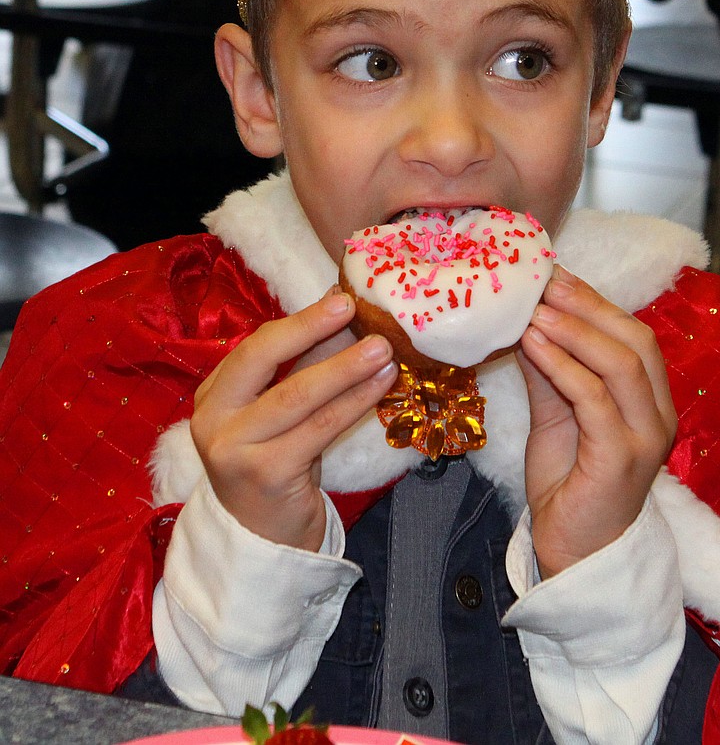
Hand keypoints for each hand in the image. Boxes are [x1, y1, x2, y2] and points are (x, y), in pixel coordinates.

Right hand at [190, 290, 396, 550]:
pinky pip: (318, 428)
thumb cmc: (277, 469)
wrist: (264, 544)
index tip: (339, 300)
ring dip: (344, 367)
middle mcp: (213, 420)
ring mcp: (234, 449)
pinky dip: (354, 402)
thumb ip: (305, 366)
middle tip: (352, 308)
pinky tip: (382, 386)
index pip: (254, 348)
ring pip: (297, 395)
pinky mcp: (266, 475)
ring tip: (382, 349)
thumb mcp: (283, 414)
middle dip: (310, 329)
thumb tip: (343, 314)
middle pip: (263, 360)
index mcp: (213, 397)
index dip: (298, 322)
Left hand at [518, 266, 675, 577]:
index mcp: (650, 401)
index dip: (595, 300)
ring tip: (535, 309)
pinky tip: (533, 345)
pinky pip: (594, 399)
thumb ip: (550, 370)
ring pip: (622, 364)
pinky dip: (563, 365)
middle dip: (588, 305)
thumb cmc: (568, 485)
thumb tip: (528, 319)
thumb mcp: (557, 414)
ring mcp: (646, 438)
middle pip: (636, 341)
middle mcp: (659, 415)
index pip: (634, 335)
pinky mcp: (621, 459)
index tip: (553, 274)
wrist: (572, 554)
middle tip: (544, 282)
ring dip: (575, 329)